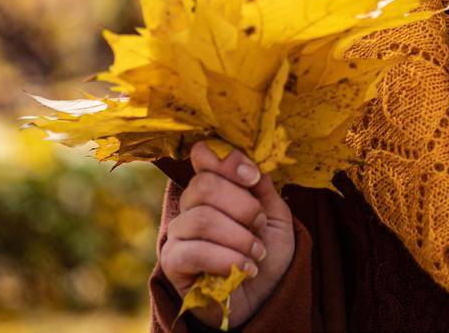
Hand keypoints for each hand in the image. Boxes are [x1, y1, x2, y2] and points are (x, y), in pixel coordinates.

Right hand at [160, 140, 295, 327]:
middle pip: (203, 185)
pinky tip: (245, 269)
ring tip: (257, 253)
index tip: (253, 178)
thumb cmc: (266, 250)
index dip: (227, 161)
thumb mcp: (275, 214)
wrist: (264, 294)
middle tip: (259, 224)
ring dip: (238, 236)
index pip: (203, 154)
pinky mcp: (173, 262)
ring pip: (201, 219)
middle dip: (241, 205)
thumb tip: (246, 164)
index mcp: (215, 185)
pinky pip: (194, 251)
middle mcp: (191, 204)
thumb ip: (261, 187)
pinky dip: (227, 259)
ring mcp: (179, 232)